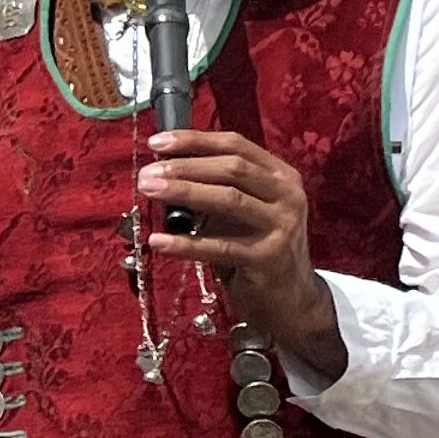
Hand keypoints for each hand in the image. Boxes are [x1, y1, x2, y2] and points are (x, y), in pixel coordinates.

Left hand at [142, 127, 328, 339]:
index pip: (237, 146)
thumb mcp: (245, 211)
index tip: (158, 143)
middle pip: (233, 168)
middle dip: (185, 166)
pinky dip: (186, 244)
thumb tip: (164, 172)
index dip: (195, 141)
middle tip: (148, 173)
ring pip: (229, 199)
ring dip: (184, 192)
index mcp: (281, 177)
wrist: (290, 297)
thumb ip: (217, 190)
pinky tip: (158, 241)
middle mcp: (288, 196)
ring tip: (149, 190)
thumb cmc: (257, 247)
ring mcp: (281, 227)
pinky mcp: (268, 259)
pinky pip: (220, 247)